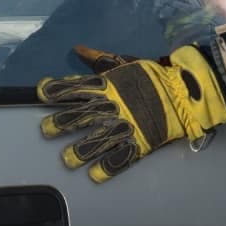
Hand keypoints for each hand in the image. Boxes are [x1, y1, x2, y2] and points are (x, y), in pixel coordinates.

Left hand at [39, 41, 225, 181]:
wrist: (184, 92)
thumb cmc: (151, 76)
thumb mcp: (123, 63)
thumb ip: (99, 60)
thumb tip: (77, 49)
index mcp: (106, 86)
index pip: (73, 87)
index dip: (54, 90)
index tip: (41, 93)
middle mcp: (111, 107)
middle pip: (78, 117)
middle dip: (59, 124)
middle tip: (46, 131)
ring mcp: (124, 127)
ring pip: (94, 142)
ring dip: (78, 152)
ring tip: (67, 159)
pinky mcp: (138, 144)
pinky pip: (119, 160)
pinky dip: (105, 170)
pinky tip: (93, 176)